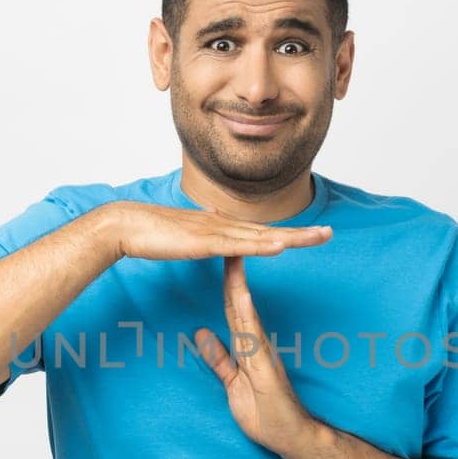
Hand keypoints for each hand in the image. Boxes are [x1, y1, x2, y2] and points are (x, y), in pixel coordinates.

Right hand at [105, 201, 331, 260]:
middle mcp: (223, 225)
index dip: (287, 233)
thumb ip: (200, 226)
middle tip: (330, 234)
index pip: (260, 231)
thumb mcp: (184, 232)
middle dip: (302, 234)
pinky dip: (261, 245)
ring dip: (291, 237)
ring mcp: (215, 232)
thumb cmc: (150, 231)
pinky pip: (238, 246)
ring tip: (317, 238)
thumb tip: (212, 212)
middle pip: (270, 231)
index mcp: (220, 227)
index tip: (310, 235)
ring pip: (261, 236)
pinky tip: (281, 246)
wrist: (127, 224)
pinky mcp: (204, 242)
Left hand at [195, 255, 321, 458]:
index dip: (222, 282)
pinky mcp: (266, 365)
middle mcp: (256, 342)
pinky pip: (252, 335)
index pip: (231, 307)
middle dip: (230, 270)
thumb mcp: (233, 384)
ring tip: (232, 255)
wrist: (293, 437)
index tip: (214, 255)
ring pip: (245, 311)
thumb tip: (202, 334)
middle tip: (224, 239)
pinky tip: (240, 295)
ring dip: (237, 283)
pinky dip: (246, 313)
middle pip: (237, 301)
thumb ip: (220, 359)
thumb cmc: (266, 414)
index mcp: (247, 346)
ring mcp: (262, 352)